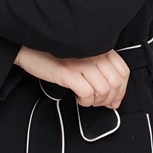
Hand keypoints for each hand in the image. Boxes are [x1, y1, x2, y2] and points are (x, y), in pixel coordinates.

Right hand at [14, 46, 129, 109]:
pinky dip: (86, 101)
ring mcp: (81, 62)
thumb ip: (100, 69)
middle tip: (99, 104)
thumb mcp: (82, 57)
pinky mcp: (68, 72)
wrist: (29, 49)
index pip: (123, 71)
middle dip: (109, 99)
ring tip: (87, 100)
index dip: (121, 90)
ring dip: (96, 101)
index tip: (114, 100)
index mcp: (100, 48)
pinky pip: (88, 93)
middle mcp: (93, 53)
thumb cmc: (55, 55)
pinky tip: (79, 98)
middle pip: (115, 83)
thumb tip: (114, 98)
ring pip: (103, 90)